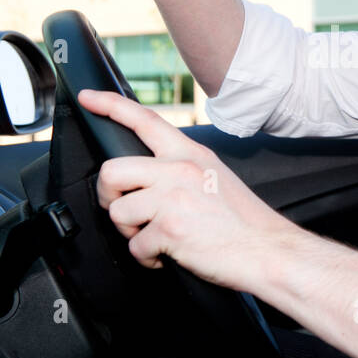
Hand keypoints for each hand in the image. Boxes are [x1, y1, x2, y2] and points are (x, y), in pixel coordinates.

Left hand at [76, 89, 297, 291]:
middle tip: (126, 211)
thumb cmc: (245, 221)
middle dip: (109, 195)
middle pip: (112, 171)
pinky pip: (135, 246)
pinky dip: (148, 259)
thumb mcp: (216, 176)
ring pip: (118, 212)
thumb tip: (148, 179)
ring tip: (156, 238)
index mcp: (190, 154)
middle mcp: (179, 170)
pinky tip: (168, 256)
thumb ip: (181, 169)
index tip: (88, 98)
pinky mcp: (169, 229)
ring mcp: (172, 198)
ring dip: (131, 232)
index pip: (144, 119)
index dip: (110, 105)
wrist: (269, 250)